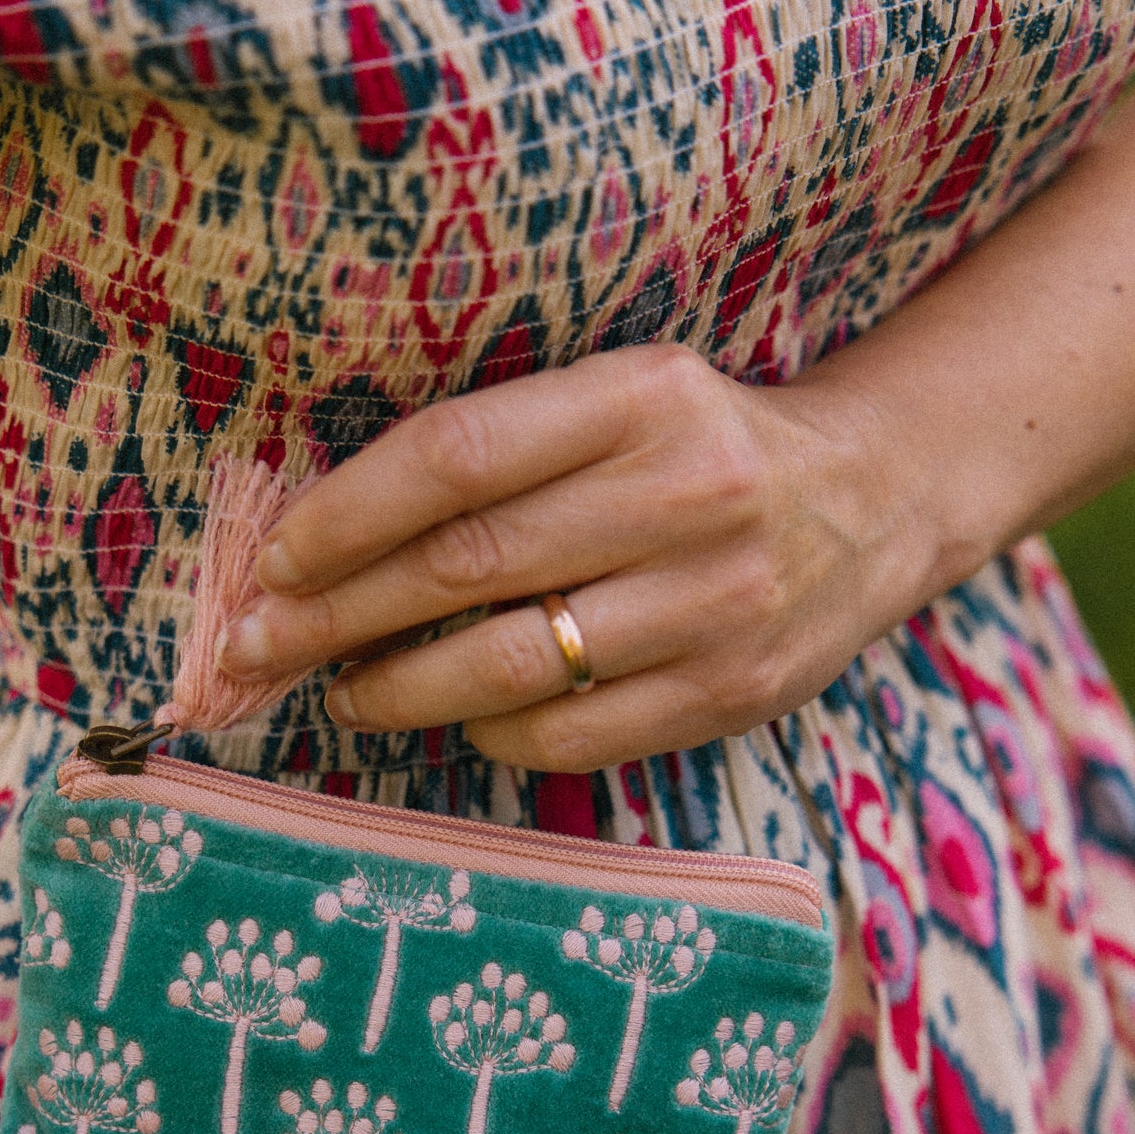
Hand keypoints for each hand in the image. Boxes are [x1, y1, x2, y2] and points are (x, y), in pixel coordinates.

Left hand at [211, 341, 934, 771]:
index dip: (346, 514)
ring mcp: (717, 603)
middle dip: (336, 616)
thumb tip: (328, 533)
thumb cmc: (700, 450)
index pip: (457, 456)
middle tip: (260, 646)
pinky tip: (461, 719)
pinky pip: (570, 737)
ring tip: (345, 693)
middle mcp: (686, 495)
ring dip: (398, 691)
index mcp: (641, 396)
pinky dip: (492, 735)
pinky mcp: (733, 693)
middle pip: (466, 567)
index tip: (275, 561)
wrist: (875, 502)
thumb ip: (502, 448)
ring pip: (511, 666)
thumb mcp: (620, 400)